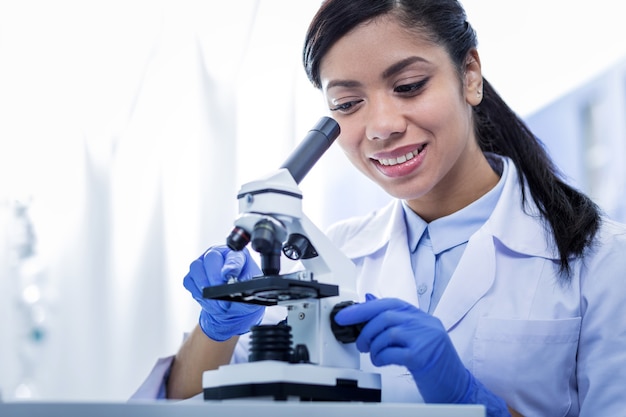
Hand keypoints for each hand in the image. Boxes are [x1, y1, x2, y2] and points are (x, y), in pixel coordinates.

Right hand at [183, 245, 263, 340]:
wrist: (234, 307)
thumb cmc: (244, 293)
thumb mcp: (253, 290)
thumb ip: (247, 287)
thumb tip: (237, 289)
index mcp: (237, 254)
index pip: (233, 255)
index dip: (230, 265)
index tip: (228, 276)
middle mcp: (218, 254)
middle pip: (211, 258)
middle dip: (215, 279)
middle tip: (221, 295)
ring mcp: (203, 262)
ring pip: (197, 268)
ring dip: (205, 288)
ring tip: (217, 304)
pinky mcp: (192, 275)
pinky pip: (189, 281)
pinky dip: (198, 294)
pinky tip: (209, 303)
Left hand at [335, 296, 510, 414]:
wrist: (458, 387)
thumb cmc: (435, 364)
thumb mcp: (415, 338)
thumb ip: (395, 321)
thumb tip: (368, 301)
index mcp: (422, 317)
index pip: (389, 304)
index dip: (364, 308)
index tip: (345, 316)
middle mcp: (426, 324)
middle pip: (386, 316)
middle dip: (365, 329)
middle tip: (360, 343)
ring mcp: (425, 339)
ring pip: (387, 332)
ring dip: (373, 346)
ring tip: (374, 355)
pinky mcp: (422, 356)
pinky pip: (392, 352)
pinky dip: (380, 357)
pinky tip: (381, 361)